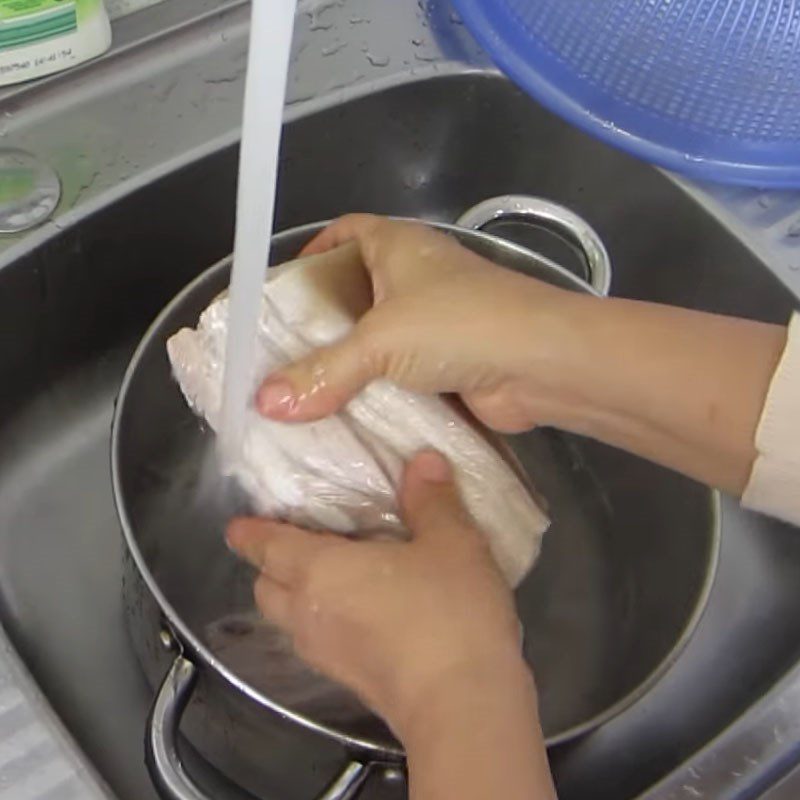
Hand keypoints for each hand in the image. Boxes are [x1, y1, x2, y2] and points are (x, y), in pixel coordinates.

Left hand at [226, 450, 526, 736]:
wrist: (462, 706)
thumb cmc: (446, 613)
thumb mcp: (452, 543)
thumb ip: (433, 499)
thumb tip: (422, 460)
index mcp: (319, 571)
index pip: (266, 547)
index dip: (250, 533)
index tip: (239, 524)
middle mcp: (309, 613)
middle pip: (267, 587)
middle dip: (270, 565)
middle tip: (299, 542)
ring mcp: (325, 654)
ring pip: (288, 619)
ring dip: (296, 596)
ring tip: (332, 575)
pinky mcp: (348, 682)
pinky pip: (317, 641)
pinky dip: (322, 621)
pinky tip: (361, 613)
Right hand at [257, 214, 788, 494]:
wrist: (542, 365)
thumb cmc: (460, 325)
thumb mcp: (382, 340)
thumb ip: (323, 371)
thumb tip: (263, 402)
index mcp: (399, 246)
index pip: (346, 232)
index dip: (313, 251)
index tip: (281, 290)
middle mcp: (415, 278)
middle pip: (355, 292)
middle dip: (319, 322)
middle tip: (276, 356)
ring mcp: (434, 322)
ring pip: (376, 340)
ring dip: (346, 364)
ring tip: (298, 393)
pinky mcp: (446, 365)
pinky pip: (397, 375)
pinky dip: (374, 393)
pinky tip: (341, 417)